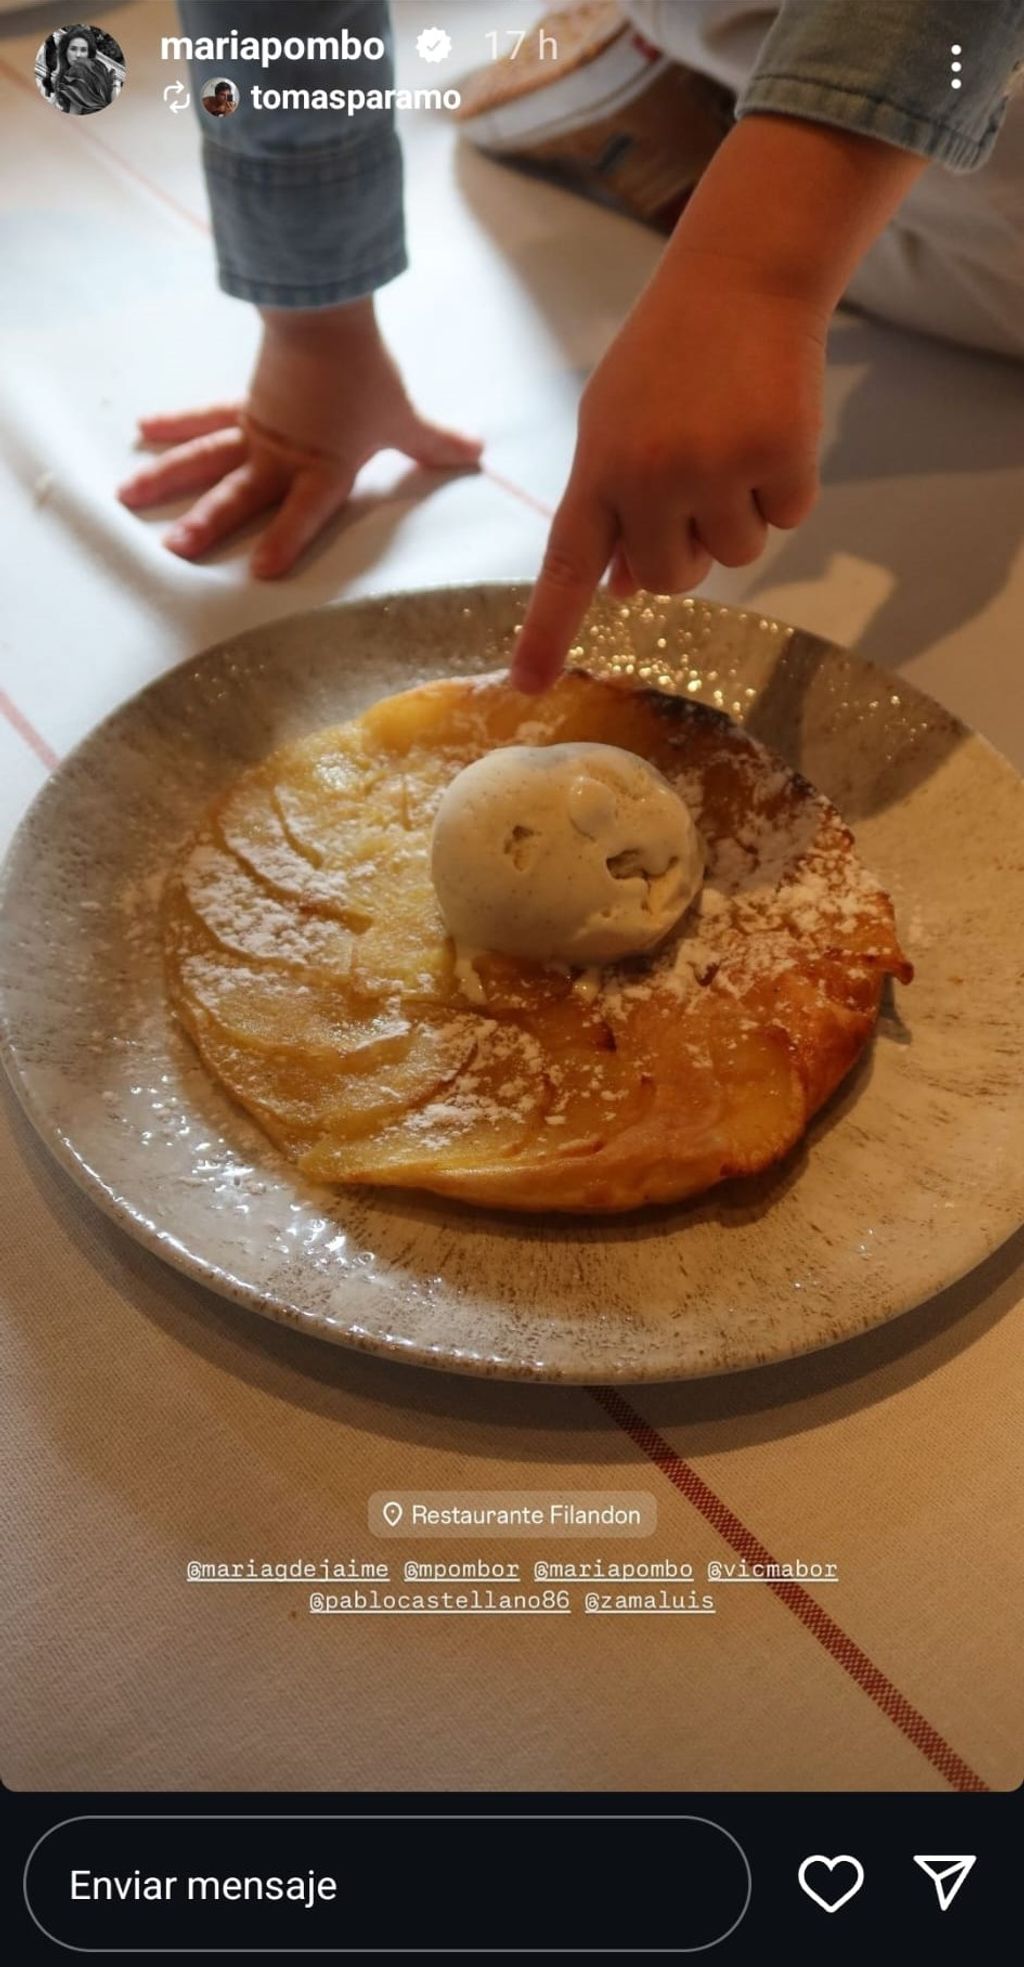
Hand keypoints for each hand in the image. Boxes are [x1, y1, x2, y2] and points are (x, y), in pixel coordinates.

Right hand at [117, 298, 482, 577]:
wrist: (329, 311)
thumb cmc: (369, 369)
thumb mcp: (404, 413)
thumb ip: (433, 441)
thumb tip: (476, 452)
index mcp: (324, 464)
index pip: (306, 509)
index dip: (287, 538)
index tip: (262, 569)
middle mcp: (283, 452)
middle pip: (240, 490)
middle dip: (208, 520)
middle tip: (175, 548)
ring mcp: (257, 428)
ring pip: (207, 457)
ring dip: (168, 478)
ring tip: (128, 498)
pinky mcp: (246, 403)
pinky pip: (205, 418)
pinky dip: (175, 424)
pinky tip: (141, 431)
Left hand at [510, 251, 825, 691]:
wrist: (739, 278)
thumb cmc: (669, 358)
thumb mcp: (618, 426)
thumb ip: (614, 507)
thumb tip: (626, 589)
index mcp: (598, 469)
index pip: (567, 567)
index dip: (547, 630)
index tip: (529, 687)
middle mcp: (651, 477)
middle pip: (674, 579)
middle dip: (690, 548)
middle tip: (698, 478)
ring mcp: (716, 469)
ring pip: (736, 556)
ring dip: (742, 515)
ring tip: (732, 441)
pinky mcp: (779, 456)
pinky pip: (787, 519)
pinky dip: (786, 486)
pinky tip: (771, 426)